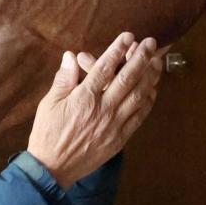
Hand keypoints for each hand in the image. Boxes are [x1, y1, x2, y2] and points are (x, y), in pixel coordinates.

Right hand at [27, 32, 164, 188]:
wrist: (53, 168)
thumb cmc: (48, 133)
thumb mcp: (48, 103)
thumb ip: (63, 79)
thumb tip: (71, 56)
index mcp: (83, 99)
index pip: (104, 69)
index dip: (117, 50)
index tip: (128, 36)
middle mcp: (102, 110)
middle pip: (126, 79)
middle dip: (140, 58)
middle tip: (150, 43)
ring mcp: (114, 125)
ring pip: (138, 97)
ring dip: (150, 77)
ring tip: (157, 61)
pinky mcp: (120, 139)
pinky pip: (139, 117)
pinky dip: (148, 101)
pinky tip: (152, 89)